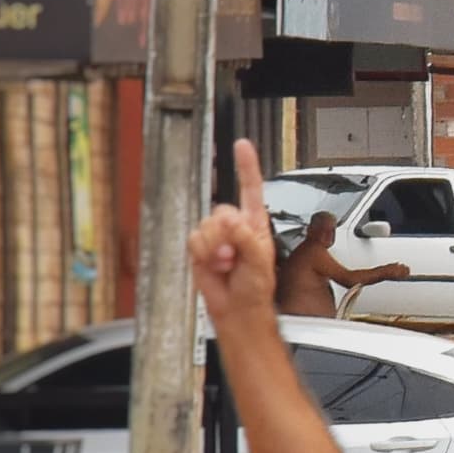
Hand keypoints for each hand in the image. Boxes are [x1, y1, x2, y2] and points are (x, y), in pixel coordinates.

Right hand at [185, 141, 280, 335]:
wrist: (237, 307)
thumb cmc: (255, 288)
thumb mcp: (259, 261)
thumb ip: (246, 238)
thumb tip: (231, 220)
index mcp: (255, 224)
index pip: (251, 188)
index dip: (246, 166)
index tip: (241, 146)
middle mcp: (236, 226)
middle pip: (220, 211)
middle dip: (225, 235)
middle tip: (234, 256)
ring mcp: (217, 236)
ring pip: (205, 226)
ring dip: (215, 248)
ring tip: (227, 264)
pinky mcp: (201, 246)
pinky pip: (194, 239)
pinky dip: (203, 253)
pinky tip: (214, 265)